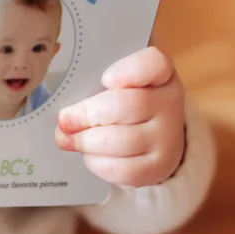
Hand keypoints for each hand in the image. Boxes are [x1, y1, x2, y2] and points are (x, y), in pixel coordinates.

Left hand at [55, 46, 184, 186]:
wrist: (157, 136)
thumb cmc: (128, 101)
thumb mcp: (119, 83)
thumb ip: (94, 88)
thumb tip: (64, 119)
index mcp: (161, 73)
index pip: (153, 63)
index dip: (128, 71)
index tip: (105, 80)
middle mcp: (170, 102)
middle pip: (126, 106)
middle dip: (88, 114)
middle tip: (64, 120)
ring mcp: (168, 137)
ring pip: (122, 141)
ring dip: (87, 142)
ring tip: (68, 139)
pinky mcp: (160, 167)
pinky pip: (125, 170)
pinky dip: (99, 163)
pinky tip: (90, 156)